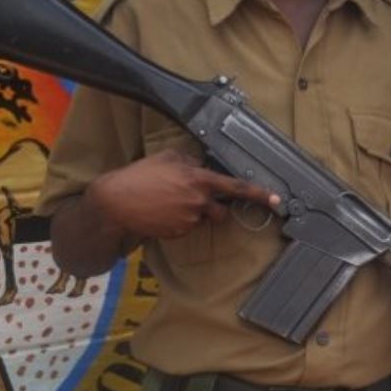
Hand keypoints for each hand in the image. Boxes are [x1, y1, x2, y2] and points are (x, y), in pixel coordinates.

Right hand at [85, 148, 279, 239]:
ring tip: (168, 203)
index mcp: (198, 179)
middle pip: (221, 211)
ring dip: (193, 213)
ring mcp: (188, 219)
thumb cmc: (140, 176)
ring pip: (202, 219)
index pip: (235, 187)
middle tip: (193, 199)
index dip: (258, 193)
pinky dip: (179, 221)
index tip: (276, 199)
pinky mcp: (177, 233)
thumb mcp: (168, 158)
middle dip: (214, 208)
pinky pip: (187, 228)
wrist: (114, 203)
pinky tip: (162, 212)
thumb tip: (202, 165)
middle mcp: (198, 201)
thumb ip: (191, 161)